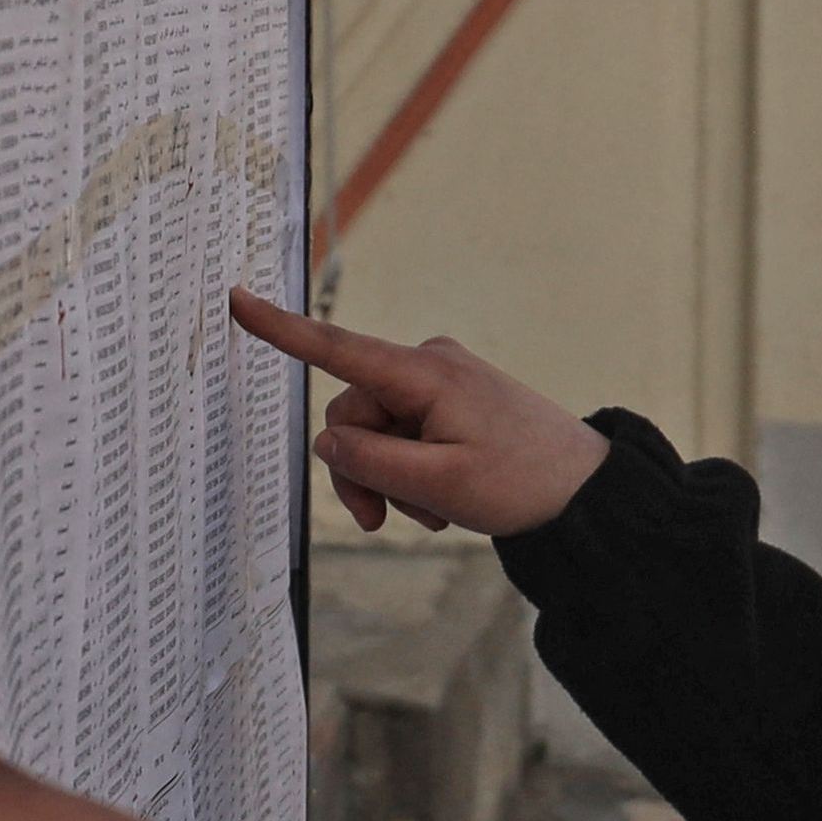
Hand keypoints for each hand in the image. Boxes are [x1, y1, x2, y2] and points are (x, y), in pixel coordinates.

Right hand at [228, 288, 612, 537]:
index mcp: (423, 374)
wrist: (584, 492)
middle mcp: (427, 364)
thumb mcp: (438, 485)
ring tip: (432, 514)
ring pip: (374, 431)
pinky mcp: (449, 401)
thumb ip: (371, 462)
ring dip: (390, 478)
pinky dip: (411, 470)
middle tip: (385, 521)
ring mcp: (438, 381)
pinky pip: (403, 433)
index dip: (282, 329)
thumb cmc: (522, 484)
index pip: (337, 348)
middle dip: (359, 470)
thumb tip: (326, 440)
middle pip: (351, 414)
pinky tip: (441, 501)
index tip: (237, 299)